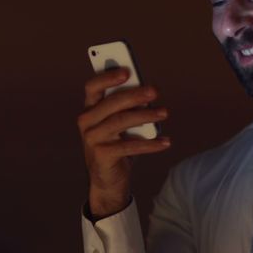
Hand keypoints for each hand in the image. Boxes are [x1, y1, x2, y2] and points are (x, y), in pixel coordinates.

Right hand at [77, 68, 170, 218]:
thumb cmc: (117, 145)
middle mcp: (86, 122)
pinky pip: (129, 146)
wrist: (108, 181)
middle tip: (155, 91)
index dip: (108, 77)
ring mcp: (91, 139)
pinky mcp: (101, 155)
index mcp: (89, 109)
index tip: (128, 70)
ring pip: (120, 122)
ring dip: (145, 116)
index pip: (93, 87)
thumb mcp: (120, 124)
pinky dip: (150, 144)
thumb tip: (147, 93)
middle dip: (134, 95)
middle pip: (111, 103)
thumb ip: (127, 108)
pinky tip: (165, 142)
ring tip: (164, 113)